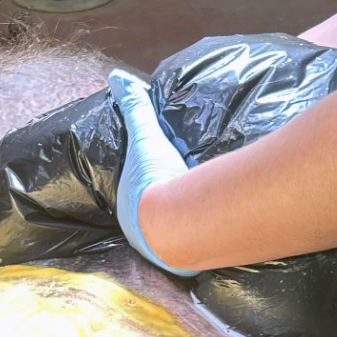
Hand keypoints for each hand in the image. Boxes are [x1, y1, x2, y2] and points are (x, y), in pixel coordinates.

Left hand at [107, 70, 195, 276]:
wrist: (181, 221)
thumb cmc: (155, 179)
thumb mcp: (145, 137)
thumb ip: (134, 107)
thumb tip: (116, 77)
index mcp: (131, 209)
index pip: (136, 196)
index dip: (146, 186)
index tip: (158, 177)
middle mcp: (146, 235)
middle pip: (157, 217)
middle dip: (167, 209)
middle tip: (182, 195)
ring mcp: (169, 251)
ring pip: (178, 234)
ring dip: (188, 227)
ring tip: (202, 215)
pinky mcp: (198, 259)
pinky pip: (201, 244)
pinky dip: (208, 236)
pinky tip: (220, 231)